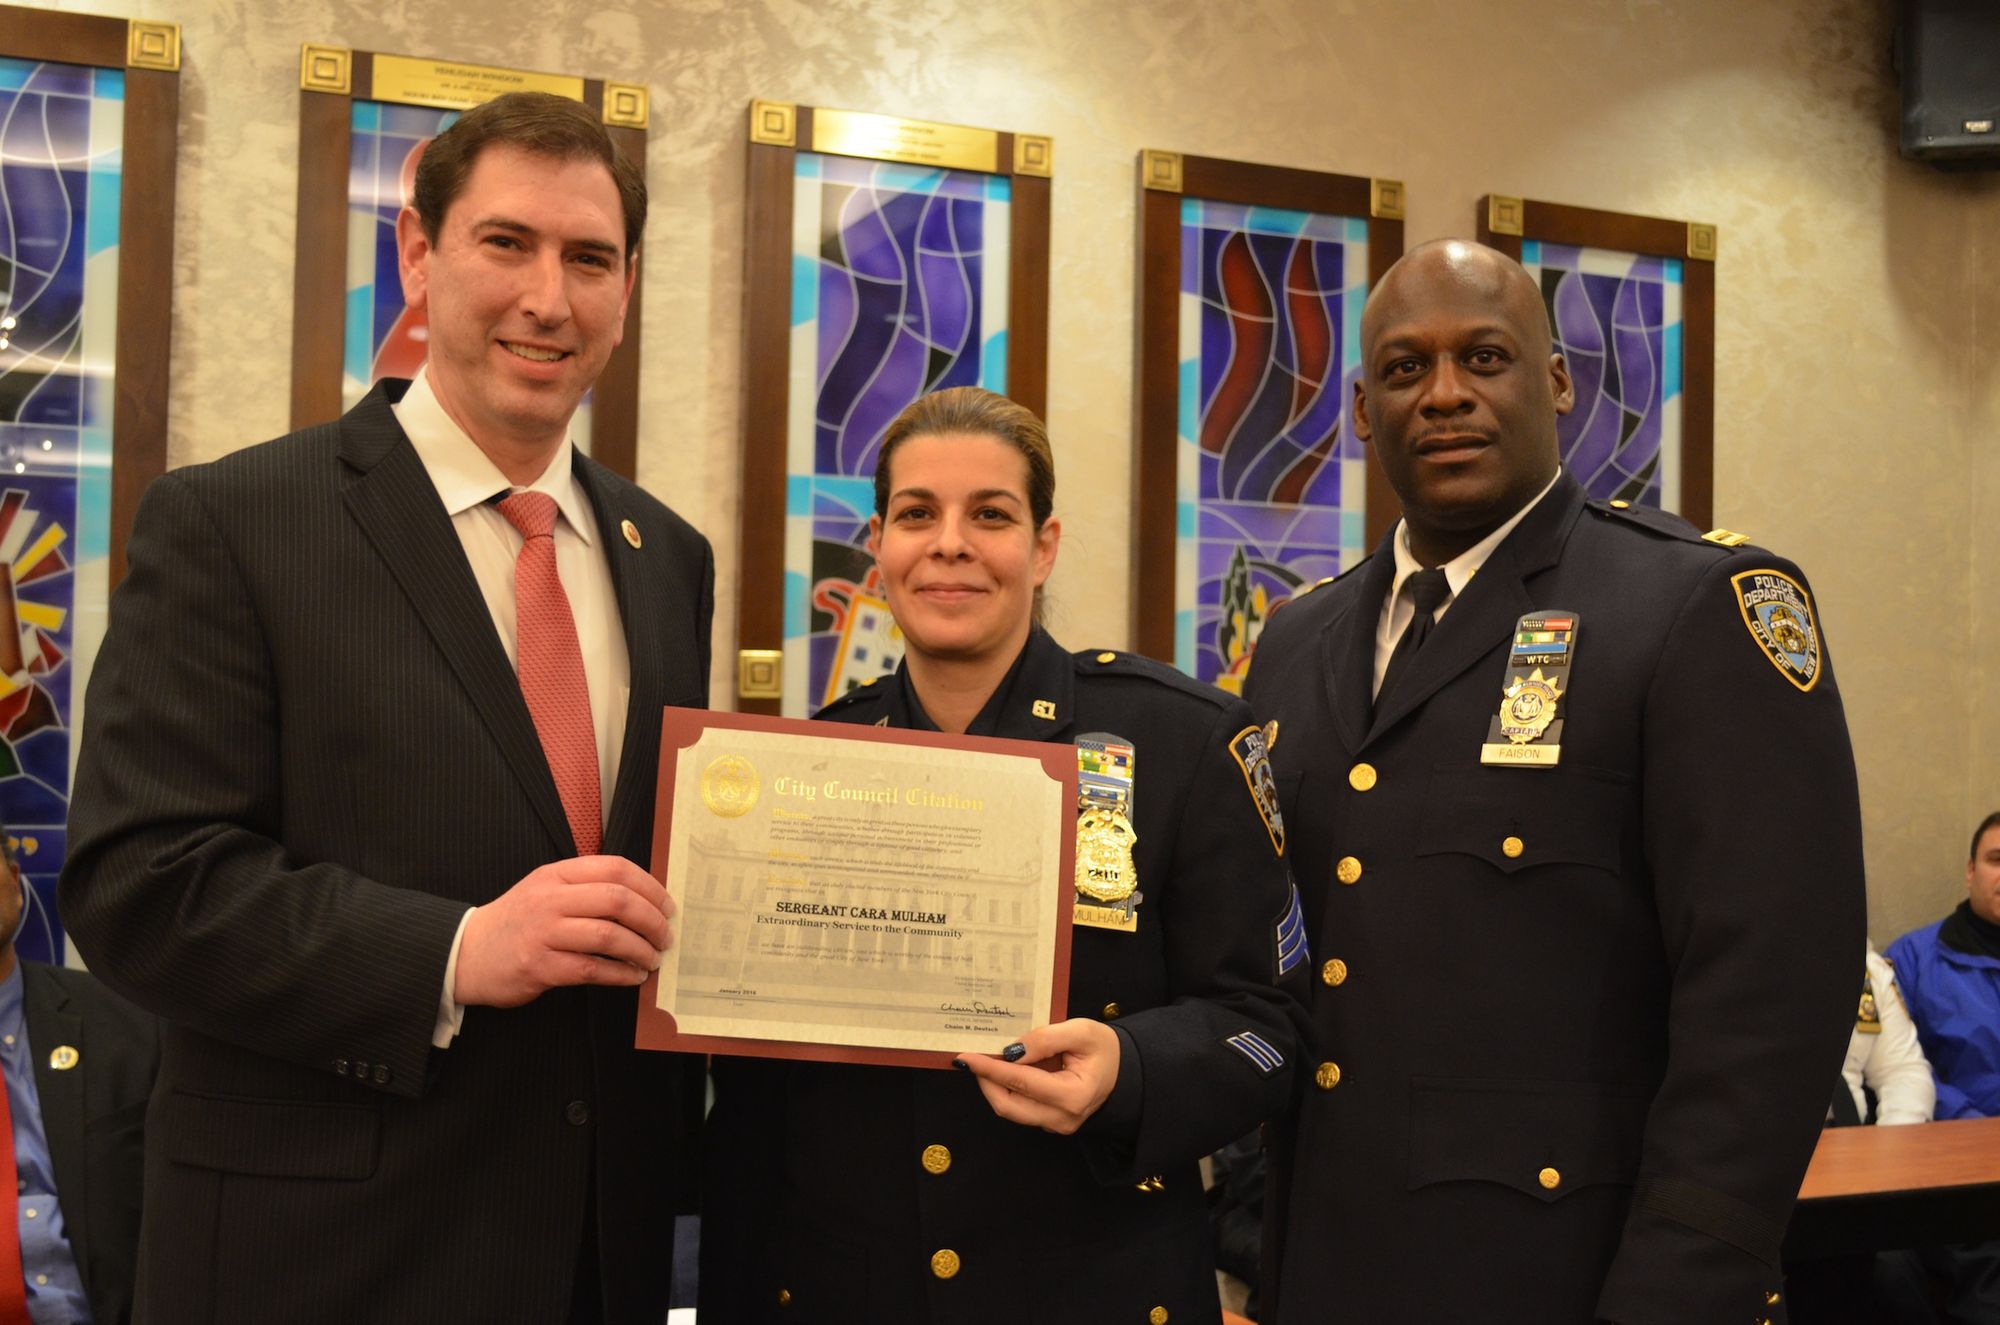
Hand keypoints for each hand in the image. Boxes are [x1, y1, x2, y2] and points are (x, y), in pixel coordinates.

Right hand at [453, 856, 674, 1007]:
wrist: (466, 953)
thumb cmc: (517, 922)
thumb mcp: (545, 890)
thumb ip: (585, 888)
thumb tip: (644, 901)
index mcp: (556, 875)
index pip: (615, 868)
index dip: (650, 886)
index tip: (667, 906)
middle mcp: (550, 899)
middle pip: (617, 900)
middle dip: (651, 920)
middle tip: (665, 936)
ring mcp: (543, 932)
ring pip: (608, 935)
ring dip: (640, 950)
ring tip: (652, 960)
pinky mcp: (539, 966)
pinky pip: (592, 969)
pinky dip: (620, 974)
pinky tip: (632, 977)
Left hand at [959, 1018, 1119, 1134]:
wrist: (1124, 1071)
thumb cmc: (1105, 1049)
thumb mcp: (1081, 1031)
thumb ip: (1046, 1039)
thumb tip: (1011, 1050)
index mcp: (1073, 1096)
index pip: (1021, 1083)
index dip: (990, 1069)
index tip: (966, 1057)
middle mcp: (1062, 1118)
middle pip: (1008, 1105)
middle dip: (985, 1081)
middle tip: (973, 1057)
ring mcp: (1056, 1125)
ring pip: (1011, 1110)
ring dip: (993, 1086)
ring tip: (986, 1061)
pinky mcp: (1050, 1123)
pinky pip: (1020, 1109)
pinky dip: (1006, 1090)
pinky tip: (1004, 1070)